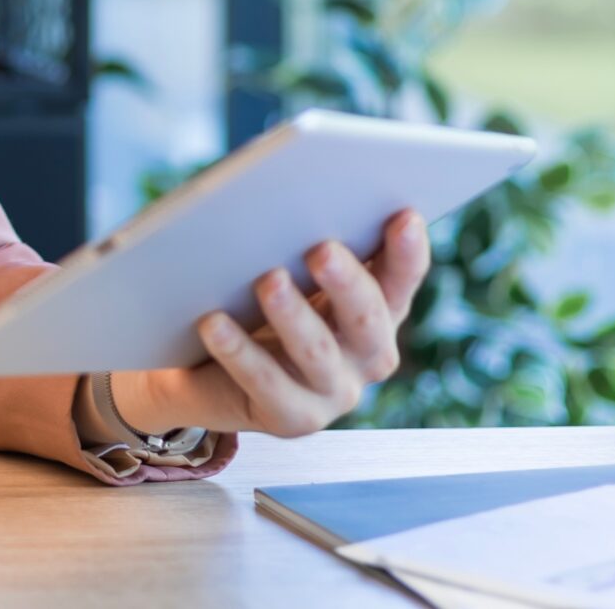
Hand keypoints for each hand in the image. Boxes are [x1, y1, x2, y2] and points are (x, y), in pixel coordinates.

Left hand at [109, 208, 428, 439]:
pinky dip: (238, 351)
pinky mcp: (292, 419)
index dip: (407, 252)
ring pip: (317, 354)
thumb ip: (304, 243)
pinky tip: (213, 322)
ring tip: (268, 280)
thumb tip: (297, 196)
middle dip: (347, 283)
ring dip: (293, 316)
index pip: (401, 280)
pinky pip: (264, 383)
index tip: (403, 216)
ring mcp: (333, 393)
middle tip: (322, 249)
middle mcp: (367, 355)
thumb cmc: (257, 302)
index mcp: (378, 310)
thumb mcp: (290, 270)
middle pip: (368, 320)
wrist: (207, 369)